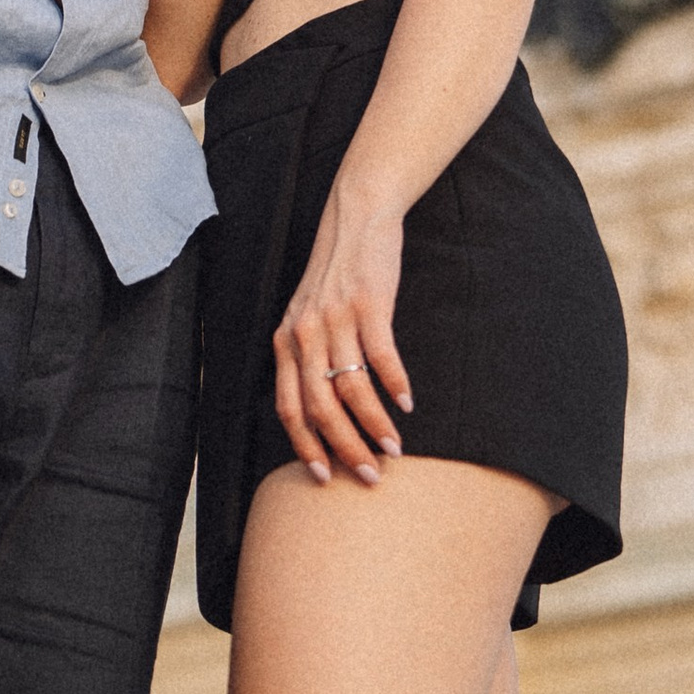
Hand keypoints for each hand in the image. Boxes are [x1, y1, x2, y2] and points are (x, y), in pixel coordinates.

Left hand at [273, 186, 411, 483]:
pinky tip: (407, 405)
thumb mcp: (308, 315)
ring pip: (349, 388)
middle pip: (319, 406)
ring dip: (373, 424)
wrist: (356, 217)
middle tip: (369, 476)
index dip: (305, 445)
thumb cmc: (335, 275)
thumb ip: (308, 357)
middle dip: (344, 447)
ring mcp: (335, 318)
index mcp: (285, 341)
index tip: (325, 475)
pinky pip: (380, 356)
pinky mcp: (368, 303)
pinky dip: (395, 385)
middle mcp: (304, 333)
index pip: (288, 407)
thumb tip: (323, 410)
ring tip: (393, 449)